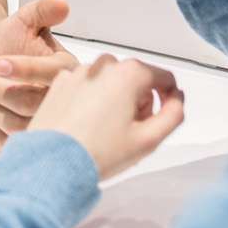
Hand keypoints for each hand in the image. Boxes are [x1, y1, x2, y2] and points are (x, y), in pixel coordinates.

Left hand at [0, 0, 78, 149]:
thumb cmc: (10, 40)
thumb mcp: (23, 20)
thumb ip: (41, 11)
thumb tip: (61, 4)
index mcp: (66, 69)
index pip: (53, 73)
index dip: (25, 69)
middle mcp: (61, 99)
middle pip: (33, 104)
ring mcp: (45, 122)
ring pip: (19, 126)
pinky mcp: (29, 138)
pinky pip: (9, 142)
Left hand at [28, 54, 185, 180]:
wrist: (51, 162)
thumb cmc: (98, 153)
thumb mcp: (149, 140)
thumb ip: (174, 115)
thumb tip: (177, 98)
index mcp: (129, 73)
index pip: (164, 77)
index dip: (168, 99)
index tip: (159, 120)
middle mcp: (103, 65)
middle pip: (137, 78)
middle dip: (140, 101)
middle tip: (130, 132)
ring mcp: (79, 72)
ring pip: (111, 81)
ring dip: (116, 100)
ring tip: (106, 131)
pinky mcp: (60, 83)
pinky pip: (87, 86)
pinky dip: (92, 100)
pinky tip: (85, 125)